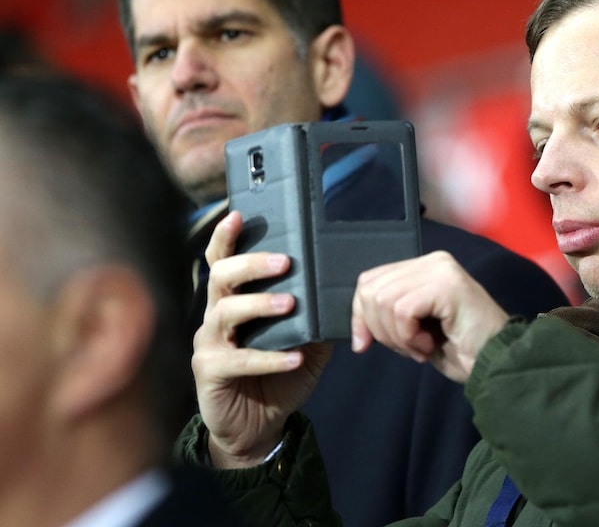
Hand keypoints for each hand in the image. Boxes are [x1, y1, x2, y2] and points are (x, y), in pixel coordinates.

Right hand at [192, 211, 330, 468]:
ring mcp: (209, 343)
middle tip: (284, 262)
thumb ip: (317, 317)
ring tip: (291, 304)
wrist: (257, 428)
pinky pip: (237, 359)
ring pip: (225, 312)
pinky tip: (295, 357)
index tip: (238, 215)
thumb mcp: (307, 342)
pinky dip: (269, 357)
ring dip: (260, 305)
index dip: (225, 237)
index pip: (222, 261)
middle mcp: (216, 316)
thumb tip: (344, 291)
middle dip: (251, 264)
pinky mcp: (209, 372)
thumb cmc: (279, 377)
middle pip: (221, 277)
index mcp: (234, 301)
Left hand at [351, 251, 509, 382]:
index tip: (364, 344)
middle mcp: (432, 261)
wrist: (498, 363)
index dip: (359, 315)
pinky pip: (402, 310)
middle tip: (408, 348)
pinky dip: (408, 336)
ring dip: (397, 336)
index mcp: (423, 267)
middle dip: (379, 329)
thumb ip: (390, 315)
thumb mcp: (415, 329)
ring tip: (422, 347)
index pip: (369, 281)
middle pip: (371, 290)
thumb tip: (358, 330)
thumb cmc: (461, 350)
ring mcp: (440, 270)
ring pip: (384, 300)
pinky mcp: (446, 284)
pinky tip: (429, 345)